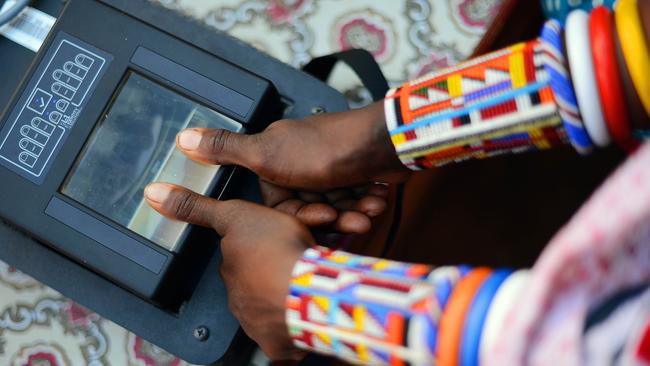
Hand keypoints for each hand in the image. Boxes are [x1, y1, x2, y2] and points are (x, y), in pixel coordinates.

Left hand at [145, 183, 308, 360]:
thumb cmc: (279, 252)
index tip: (265, 242)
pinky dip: (287, 321)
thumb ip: (196, 207)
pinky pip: (278, 333)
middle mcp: (237, 297)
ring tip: (297, 282)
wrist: (307, 290)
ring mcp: (255, 321)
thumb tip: (154, 194)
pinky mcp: (276, 342)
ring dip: (275, 295)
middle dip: (261, 272)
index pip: (233, 257)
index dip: (250, 247)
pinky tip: (299, 307)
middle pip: (246, 282)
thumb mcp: (236, 214)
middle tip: (284, 259)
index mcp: (229, 269)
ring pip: (262, 306)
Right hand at [175, 102, 410, 232]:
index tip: (320, 217)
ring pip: (334, 207)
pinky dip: (365, 203)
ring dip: (352, 213)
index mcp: (277, 156)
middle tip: (351, 218)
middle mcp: (302, 161)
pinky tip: (376, 200)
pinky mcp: (355, 174)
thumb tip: (182, 137)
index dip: (300, 214)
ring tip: (367, 211)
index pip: (279, 202)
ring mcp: (330, 168)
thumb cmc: (326, 150)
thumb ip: (226, 150)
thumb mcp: (267, 154)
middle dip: (331, 217)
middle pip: (309, 206)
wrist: (384, 142)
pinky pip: (354, 200)